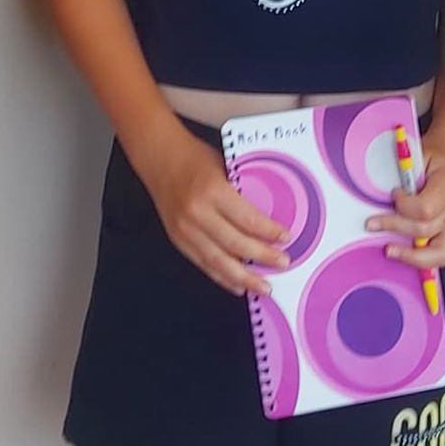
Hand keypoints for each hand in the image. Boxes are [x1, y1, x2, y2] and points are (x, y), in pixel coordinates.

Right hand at [139, 130, 290, 296]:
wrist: (158, 158)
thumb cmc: (194, 158)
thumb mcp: (224, 167)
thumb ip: (241, 193)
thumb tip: (267, 219)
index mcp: (213, 191)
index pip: (247, 219)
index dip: (269, 232)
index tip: (285, 238)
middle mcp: (197, 214)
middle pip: (236, 244)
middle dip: (262, 257)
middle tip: (283, 263)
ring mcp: (185, 230)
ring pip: (219, 261)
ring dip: (244, 278)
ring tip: (264, 287)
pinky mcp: (178, 240)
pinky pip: (203, 264)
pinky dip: (222, 277)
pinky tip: (238, 285)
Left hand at [370, 148, 444, 270]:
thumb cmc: (432, 161)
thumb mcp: (416, 156)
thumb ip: (402, 173)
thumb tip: (379, 190)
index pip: (425, 208)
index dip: (404, 206)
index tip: (393, 195)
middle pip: (426, 230)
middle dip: (396, 228)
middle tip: (373, 224)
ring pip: (438, 252)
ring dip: (410, 255)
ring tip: (389, 251)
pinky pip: (439, 257)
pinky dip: (420, 261)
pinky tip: (404, 257)